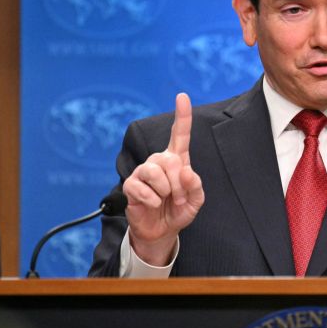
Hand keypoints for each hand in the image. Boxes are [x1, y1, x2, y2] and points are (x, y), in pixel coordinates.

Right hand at [122, 93, 204, 265]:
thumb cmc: (178, 210)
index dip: (182, 115)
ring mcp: (143, 172)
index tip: (182, 96)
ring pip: (155, 172)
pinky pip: (141, 188)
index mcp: (177, 160)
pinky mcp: (131, 185)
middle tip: (179, 197)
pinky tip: (152, 204)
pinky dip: (152, 200)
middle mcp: (159, 161)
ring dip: (165, 191)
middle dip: (179, 183)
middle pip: (170, 160)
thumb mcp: (196, 201)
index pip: (179, 134)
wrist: (161, 231)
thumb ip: (196, 186)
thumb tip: (186, 172)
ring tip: (165, 200)